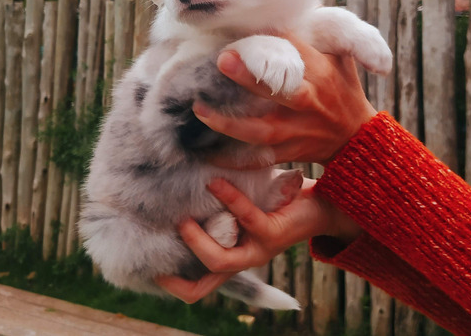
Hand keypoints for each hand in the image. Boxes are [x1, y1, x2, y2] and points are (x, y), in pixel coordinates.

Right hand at [156, 178, 360, 302]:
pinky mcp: (272, 234)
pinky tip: (215, 182)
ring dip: (195, 240)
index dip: (171, 283)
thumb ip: (216, 203)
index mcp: (234, 256)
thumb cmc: (276, 201)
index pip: (197, 285)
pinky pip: (244, 218)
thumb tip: (182, 183)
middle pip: (200, 287)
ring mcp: (258, 251)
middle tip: (162, 243)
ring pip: (217, 260)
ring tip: (183, 217)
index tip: (149, 263)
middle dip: (174, 274)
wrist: (322, 204)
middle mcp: (243, 260)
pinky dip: (227, 199)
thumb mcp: (240, 204)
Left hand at [193, 36, 375, 167]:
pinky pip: (259, 159)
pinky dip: (234, 160)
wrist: (356, 138)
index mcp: (321, 74)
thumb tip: (299, 3)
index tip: (243, 28)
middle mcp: (309, 102)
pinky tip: (207, 154)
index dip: (270, 38)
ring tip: (200, 109)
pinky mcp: (289, 152)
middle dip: (250, 77)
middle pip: (280, 90)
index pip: (295, 51)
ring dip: (229, 122)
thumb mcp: (341, 58)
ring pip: (262, 130)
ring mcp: (298, 131)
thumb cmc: (344, 90)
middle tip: (221, 59)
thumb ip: (322, 33)